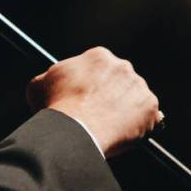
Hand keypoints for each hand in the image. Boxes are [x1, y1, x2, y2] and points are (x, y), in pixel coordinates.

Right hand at [25, 46, 160, 157]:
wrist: (75, 129)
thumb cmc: (56, 107)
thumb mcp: (39, 85)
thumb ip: (50, 78)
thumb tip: (49, 82)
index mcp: (99, 57)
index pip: (100, 68)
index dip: (92, 84)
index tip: (87, 96)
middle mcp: (123, 67)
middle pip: (119, 81)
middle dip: (110, 95)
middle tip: (97, 112)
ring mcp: (139, 87)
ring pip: (134, 98)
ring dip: (125, 109)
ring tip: (108, 126)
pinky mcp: (151, 108)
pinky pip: (149, 117)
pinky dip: (139, 125)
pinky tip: (123, 134)